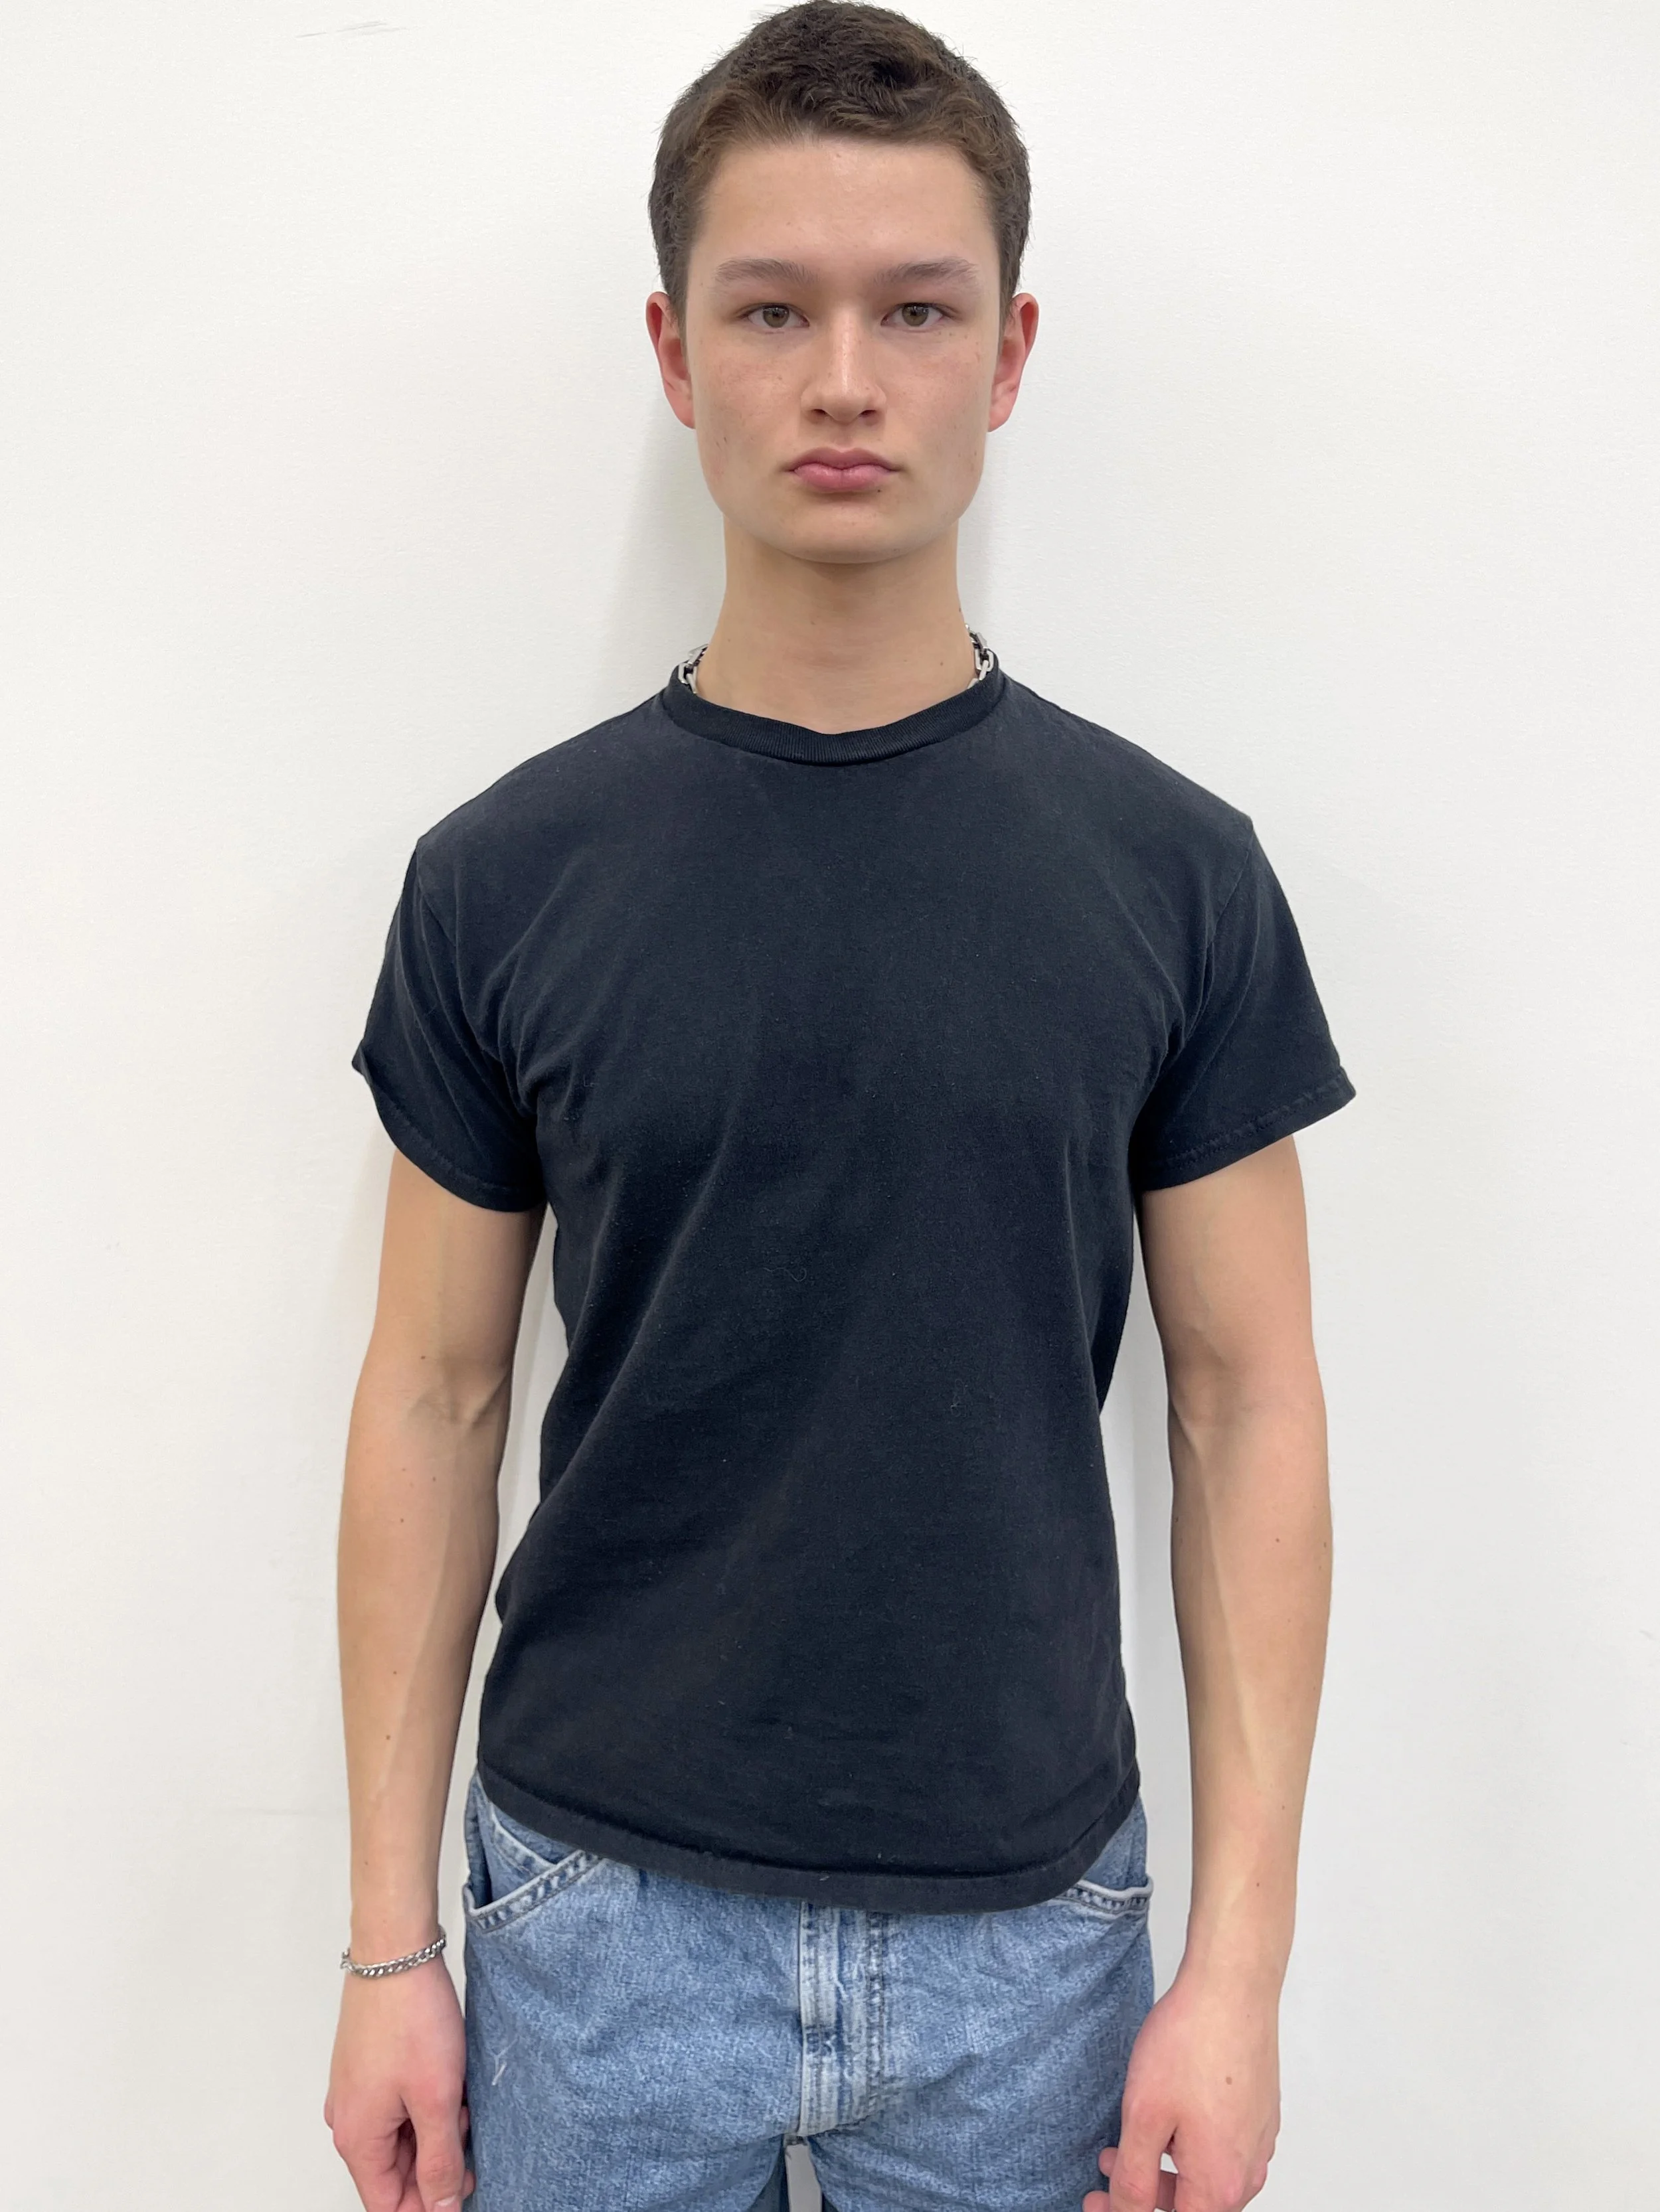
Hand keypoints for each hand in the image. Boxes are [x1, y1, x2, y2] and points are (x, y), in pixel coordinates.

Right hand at [324, 1958, 474, 2210]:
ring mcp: (356, 2093)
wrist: (396, 1951)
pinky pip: (397, 2108)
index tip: (462, 2189)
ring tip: (460, 2102)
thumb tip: (441, 2209)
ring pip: (399, 2139)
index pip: (387, 2205)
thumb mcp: (436, 2099)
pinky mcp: (368, 2069)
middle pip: (393, 2174)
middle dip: (435, 2165)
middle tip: (468, 2138)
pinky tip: (448, 2083)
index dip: (427, 2206)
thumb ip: (439, 2161)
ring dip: (434, 2132)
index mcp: (357, 2139)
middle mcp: (348, 2121)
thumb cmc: (411, 2017)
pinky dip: (425, 2105)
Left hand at [1085, 1965, 1279, 2211]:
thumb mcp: (1144, 2118)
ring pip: (1208, 2178)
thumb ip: (1134, 2180)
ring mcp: (1258, 2140)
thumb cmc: (1191, 2044)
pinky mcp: (1260, 2113)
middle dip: (1144, 2195)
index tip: (1096, 2201)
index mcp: (1221, 2184)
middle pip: (1193, 2206)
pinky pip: (1223, 2149)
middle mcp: (1248, 2171)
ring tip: (1126, 2141)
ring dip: (1163, 2170)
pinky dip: (1188, 2147)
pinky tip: (1167, 2118)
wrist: (1232, 1987)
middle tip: (1105, 2169)